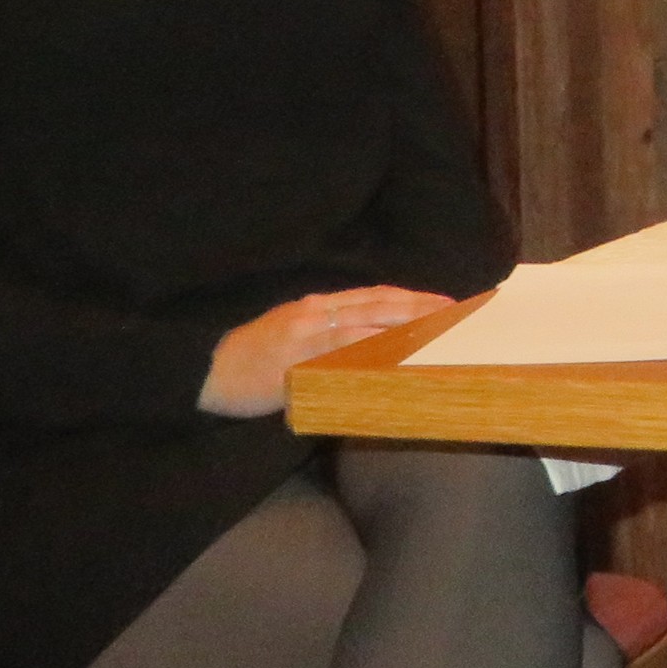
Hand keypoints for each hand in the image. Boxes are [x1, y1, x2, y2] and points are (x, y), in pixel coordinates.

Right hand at [199, 286, 454, 417]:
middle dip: (421, 310)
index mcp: (319, 305)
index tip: (446, 303)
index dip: (413, 298)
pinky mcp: (296, 362)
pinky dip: (369, 356)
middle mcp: (317, 313)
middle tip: (458, 315)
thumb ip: (333, 336)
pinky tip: (394, 360)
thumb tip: (378, 343)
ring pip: (366, 328)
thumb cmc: (255, 357)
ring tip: (438, 334)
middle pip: (379, 306)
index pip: (376, 296)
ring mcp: (307, 337)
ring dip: (403, 329)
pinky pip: (338, 359)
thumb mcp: (296, 334)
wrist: (208, 371)